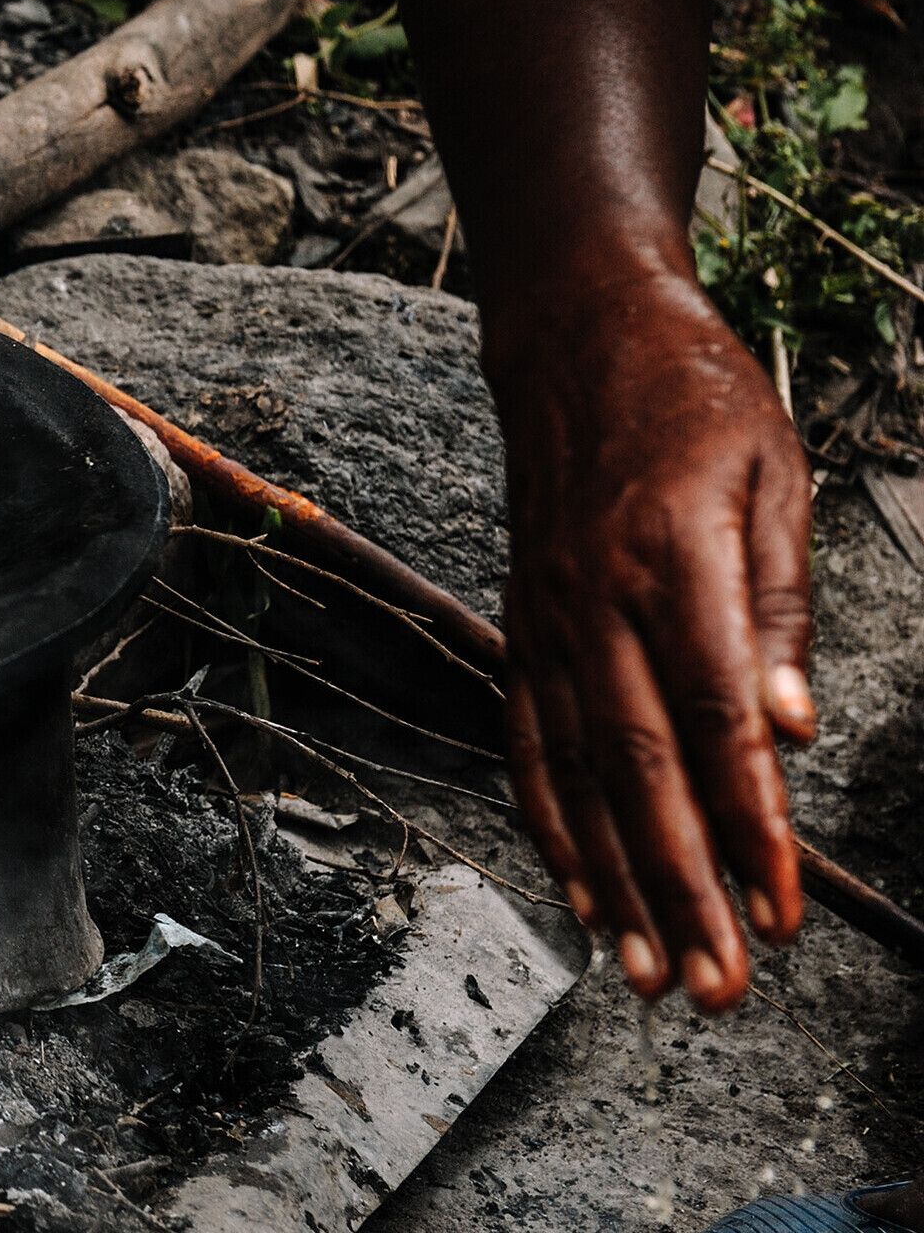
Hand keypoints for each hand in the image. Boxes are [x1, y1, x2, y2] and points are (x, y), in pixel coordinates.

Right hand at [484, 264, 814, 1008]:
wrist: (575, 336)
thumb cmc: (693, 399)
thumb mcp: (773, 476)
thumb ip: (777, 607)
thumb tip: (794, 732)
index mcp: (669, 561)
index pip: (715, 722)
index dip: (749, 827)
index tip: (779, 912)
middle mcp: (594, 602)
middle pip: (638, 772)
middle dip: (680, 889)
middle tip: (716, 985)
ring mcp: (548, 620)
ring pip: (575, 774)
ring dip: (613, 882)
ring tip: (648, 974)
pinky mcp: (526, 627)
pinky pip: (528, 741)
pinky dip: (550, 823)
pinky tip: (579, 890)